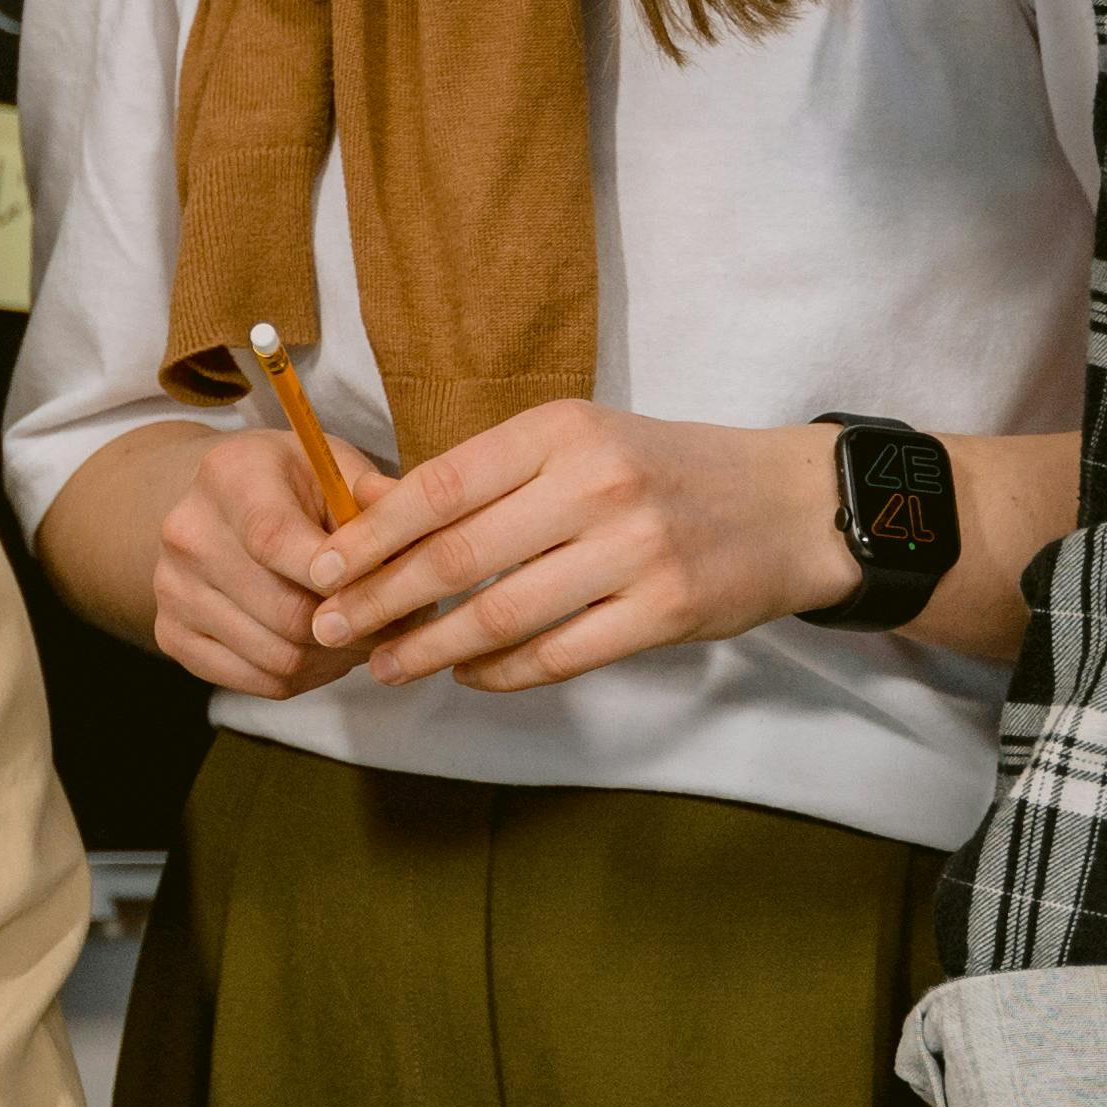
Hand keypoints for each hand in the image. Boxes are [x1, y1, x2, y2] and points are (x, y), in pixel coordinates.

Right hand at [143, 428, 389, 696]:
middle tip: (397, 625)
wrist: (216, 503)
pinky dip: (304, 677)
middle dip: (355, 628)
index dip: (337, 578)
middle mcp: (188, 532)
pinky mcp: (172, 635)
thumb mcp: (334, 468)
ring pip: (277, 657)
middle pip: (285, 613)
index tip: (385, 587)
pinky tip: (323, 652)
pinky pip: (256, 682)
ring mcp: (171, 589)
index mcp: (229, 475)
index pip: (276, 540)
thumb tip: (420, 543)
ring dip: (335, 659)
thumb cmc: (291, 484)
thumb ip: (378, 502)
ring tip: (363, 637)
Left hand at [299, 405, 850, 691]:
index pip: (441, 484)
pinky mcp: (665, 611)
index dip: (372, 534)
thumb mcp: (581, 442)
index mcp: (562, 431)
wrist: (785, 505)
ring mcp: (634, 550)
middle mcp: (595, 484)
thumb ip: (496, 477)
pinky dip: (501, 672)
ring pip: (502, 614)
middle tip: (329, 626)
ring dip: (431, 649)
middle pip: (459, 555)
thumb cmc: (663, 471)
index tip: (320, 568)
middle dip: (381, 598)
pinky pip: (559, 655)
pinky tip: (468, 675)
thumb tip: (386, 524)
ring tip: (387, 665)